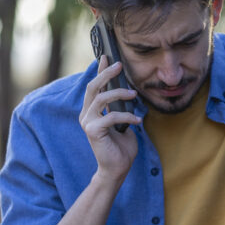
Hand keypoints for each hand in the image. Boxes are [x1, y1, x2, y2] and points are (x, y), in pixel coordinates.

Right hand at [79, 55, 140, 180]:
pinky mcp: (93, 131)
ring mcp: (88, 122)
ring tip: (134, 94)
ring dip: (119, 93)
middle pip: (93, 87)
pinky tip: (137, 121)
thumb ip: (120, 108)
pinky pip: (111, 116)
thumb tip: (127, 92)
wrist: (117, 169)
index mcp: (92, 111)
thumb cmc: (121, 147)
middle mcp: (86, 114)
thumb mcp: (122, 122)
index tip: (106, 55)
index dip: (100, 70)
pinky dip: (127, 117)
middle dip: (106, 74)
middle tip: (119, 64)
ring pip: (101, 98)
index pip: (95, 86)